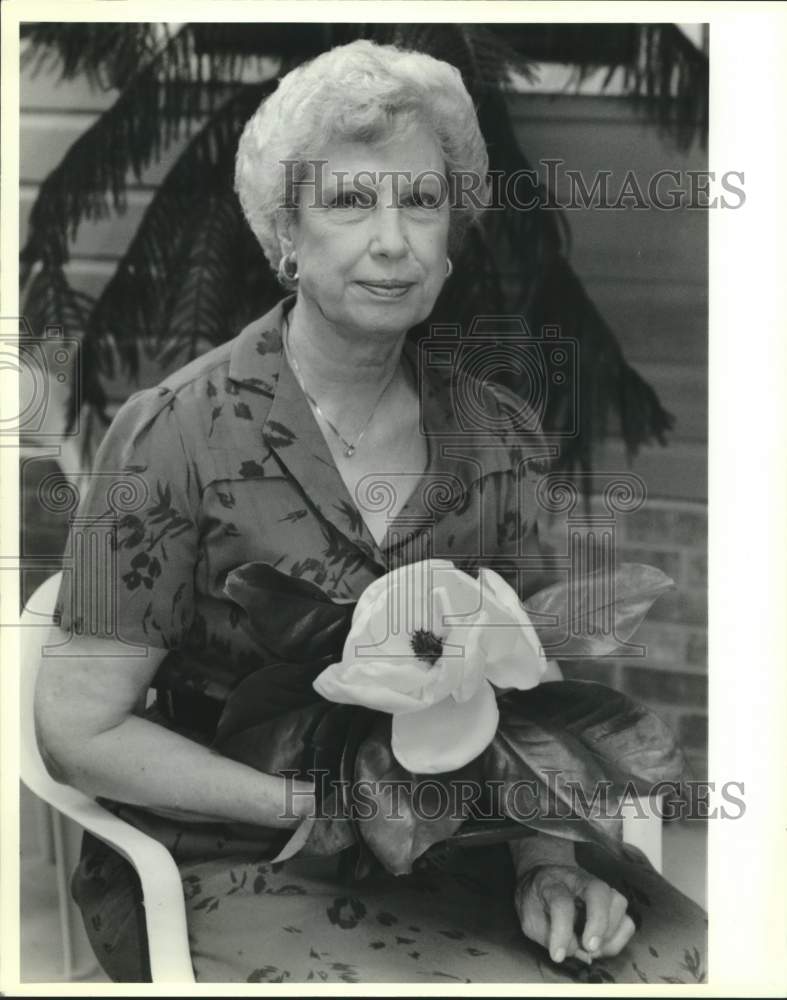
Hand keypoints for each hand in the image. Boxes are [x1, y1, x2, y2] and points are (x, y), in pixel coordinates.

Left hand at [515, 863, 634, 964]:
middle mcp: (579, 880)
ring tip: (591, 949)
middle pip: (598, 892)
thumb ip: (546, 935)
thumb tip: (573, 950)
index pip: (561, 903)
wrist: (543, 877)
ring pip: (618, 903)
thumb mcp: (528, 918)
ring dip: (609, 933)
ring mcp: (599, 888)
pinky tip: (601, 947)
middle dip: (598, 923)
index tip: (557, 956)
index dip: (561, 932)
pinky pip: (627, 921)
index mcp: (552, 883)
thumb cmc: (536, 901)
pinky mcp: (612, 902)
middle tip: (588, 948)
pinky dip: (618, 939)